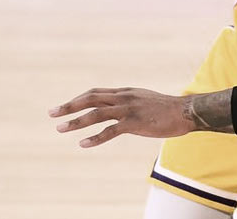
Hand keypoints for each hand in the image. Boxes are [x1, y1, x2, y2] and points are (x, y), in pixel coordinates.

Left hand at [49, 87, 193, 146]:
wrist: (184, 111)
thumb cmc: (165, 109)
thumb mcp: (143, 100)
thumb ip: (129, 102)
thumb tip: (117, 107)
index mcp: (125, 92)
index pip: (95, 92)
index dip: (78, 99)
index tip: (63, 106)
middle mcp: (124, 97)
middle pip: (91, 98)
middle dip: (69, 106)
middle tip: (52, 113)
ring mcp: (129, 109)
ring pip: (96, 113)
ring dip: (76, 121)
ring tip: (60, 128)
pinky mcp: (135, 122)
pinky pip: (111, 130)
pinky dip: (95, 137)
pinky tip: (83, 144)